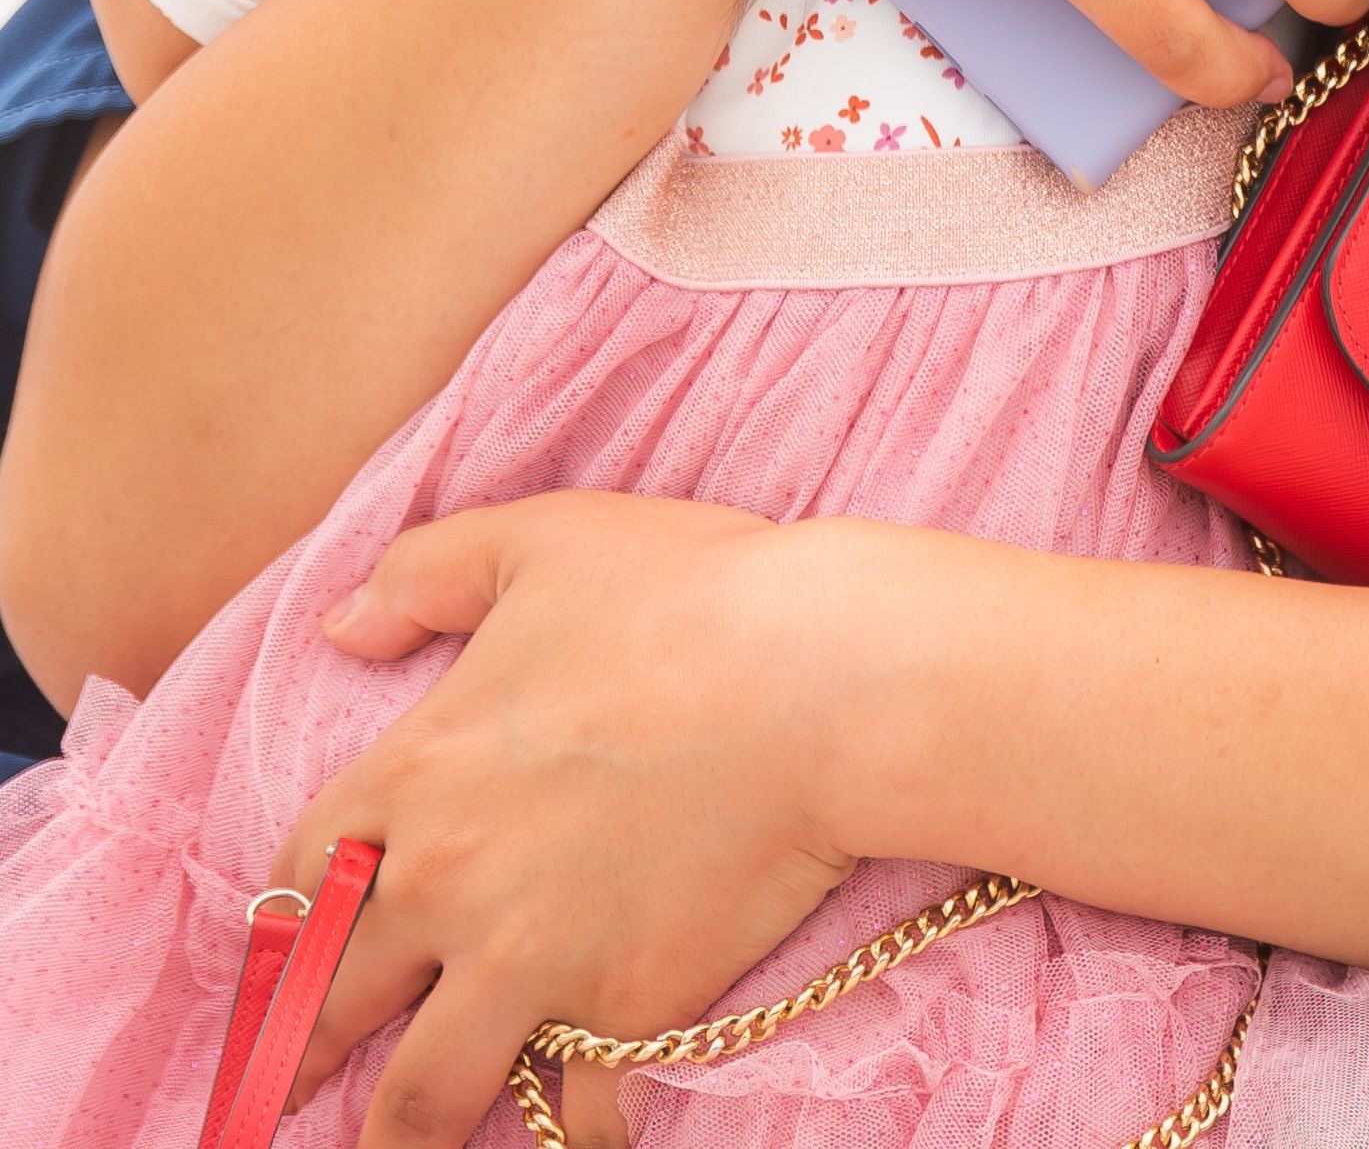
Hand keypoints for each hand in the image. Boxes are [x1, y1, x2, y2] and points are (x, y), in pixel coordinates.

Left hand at [279, 495, 863, 1148]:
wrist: (821, 680)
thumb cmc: (688, 594)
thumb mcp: (541, 541)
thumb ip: (425, 573)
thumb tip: (341, 621)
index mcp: (416, 773)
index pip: (298, 875)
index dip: (284, 921)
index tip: (285, 958)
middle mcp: (449, 885)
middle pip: (334, 1001)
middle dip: (306, 1050)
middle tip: (292, 1087)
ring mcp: (529, 963)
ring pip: (421, 1097)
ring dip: (400, 1133)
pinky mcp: (621, 1016)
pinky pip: (574, 1112)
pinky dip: (576, 1125)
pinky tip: (582, 1126)